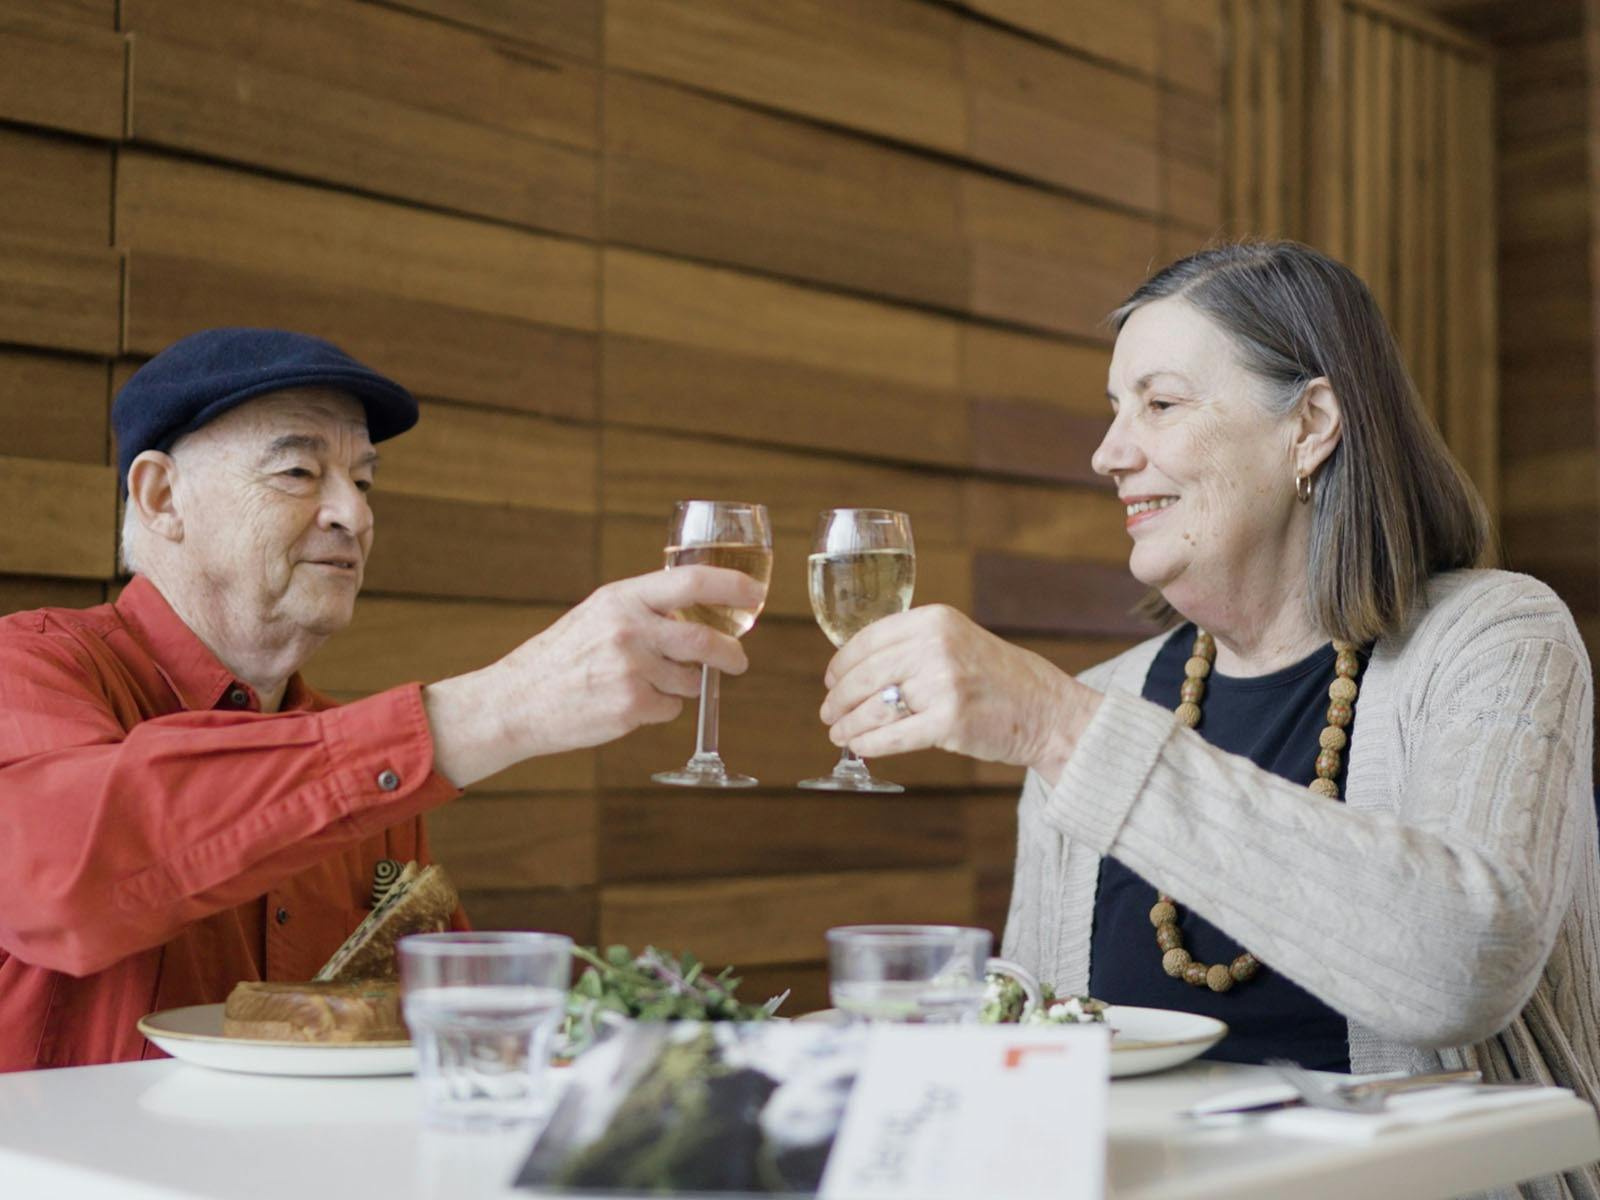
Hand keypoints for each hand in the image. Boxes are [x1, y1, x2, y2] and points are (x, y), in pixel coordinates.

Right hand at [424, 567, 763, 785]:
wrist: (517, 700)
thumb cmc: (562, 656)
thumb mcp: (599, 614)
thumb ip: (645, 609)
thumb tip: (701, 613)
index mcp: (623, 598)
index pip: (692, 582)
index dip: (732, 586)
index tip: (755, 595)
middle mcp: (629, 629)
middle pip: (704, 639)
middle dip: (730, 653)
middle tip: (737, 660)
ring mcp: (630, 668)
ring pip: (690, 680)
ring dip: (684, 685)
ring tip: (648, 684)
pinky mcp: (631, 705)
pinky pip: (671, 708)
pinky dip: (662, 708)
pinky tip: (630, 703)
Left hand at [817, 605, 1098, 779]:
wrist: (1046, 709)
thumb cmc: (997, 679)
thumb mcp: (957, 641)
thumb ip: (913, 646)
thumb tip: (856, 668)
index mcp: (934, 620)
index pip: (869, 639)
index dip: (841, 663)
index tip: (830, 679)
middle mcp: (936, 646)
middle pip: (865, 674)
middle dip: (838, 698)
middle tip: (828, 712)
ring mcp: (943, 684)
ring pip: (874, 707)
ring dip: (849, 724)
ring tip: (838, 733)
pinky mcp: (949, 721)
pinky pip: (893, 736)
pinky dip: (869, 744)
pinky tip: (859, 747)